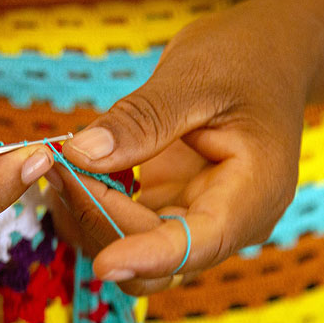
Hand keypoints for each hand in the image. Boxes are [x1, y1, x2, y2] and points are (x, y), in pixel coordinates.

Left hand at [51, 3, 322, 294]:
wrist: (266, 57)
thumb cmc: (244, 59)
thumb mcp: (194, 78)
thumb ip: (141, 120)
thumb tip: (80, 154)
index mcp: (254, 191)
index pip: (202, 243)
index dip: (150, 257)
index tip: (103, 265)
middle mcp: (229, 219)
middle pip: (161, 255)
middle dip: (104, 221)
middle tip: (57, 168)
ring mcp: (199, 215)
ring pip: (137, 247)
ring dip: (92, 216)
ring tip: (58, 166)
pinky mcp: (173, 204)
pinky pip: (129, 224)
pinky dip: (97, 204)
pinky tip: (72, 172)